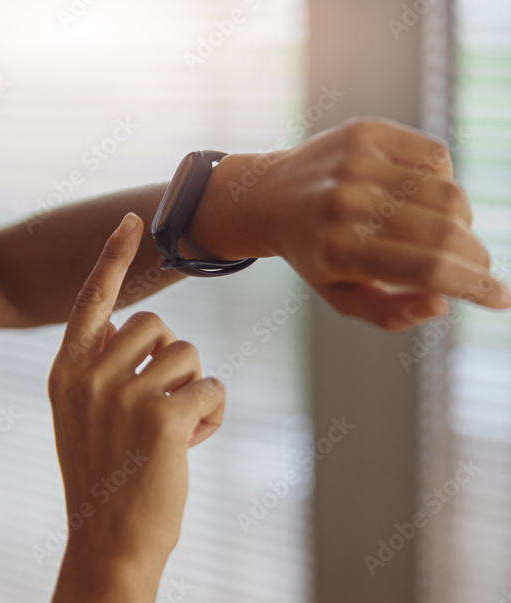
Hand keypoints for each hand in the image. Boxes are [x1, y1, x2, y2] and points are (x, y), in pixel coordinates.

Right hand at [47, 213, 225, 569]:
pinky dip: (211, 415)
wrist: (108, 542)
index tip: (135, 221)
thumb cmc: (104, 478)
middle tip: (161, 404)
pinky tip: (191, 443)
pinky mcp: (161, 417)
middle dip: (171, 359)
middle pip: (155, 324)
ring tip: (174, 430)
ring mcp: (122, 394)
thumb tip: (139, 325)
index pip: (93, 299)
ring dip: (192, 388)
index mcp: (66, 370)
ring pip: (187, 354)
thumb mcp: (83, 416)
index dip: (114, 257)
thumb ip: (99, 368)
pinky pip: (210, 388)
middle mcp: (88, 374)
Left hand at [230, 116, 510, 331]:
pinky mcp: (365, 134)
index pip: (428, 269)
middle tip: (475, 268)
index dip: (475, 286)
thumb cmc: (316, 254)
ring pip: (447, 193)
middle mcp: (347, 205)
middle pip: (445, 232)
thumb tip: (442, 304)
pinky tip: (423, 197)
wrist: (269, 196)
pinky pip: (436, 157)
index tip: (501, 299)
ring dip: (461, 221)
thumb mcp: (341, 297)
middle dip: (474, 257)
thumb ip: (391, 313)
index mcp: (339, 252)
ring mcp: (356, 165)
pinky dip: (444, 181)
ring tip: (444, 234)